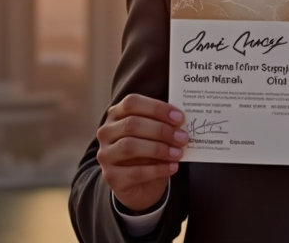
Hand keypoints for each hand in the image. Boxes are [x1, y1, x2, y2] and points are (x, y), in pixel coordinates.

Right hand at [96, 94, 187, 211]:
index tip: (179, 117)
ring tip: (178, 153)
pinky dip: (158, 169)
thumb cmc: (149, 151)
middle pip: (132, 124)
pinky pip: (135, 172)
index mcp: (116, 114)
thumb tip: (181, 123)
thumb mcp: (153, 134)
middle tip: (182, 137)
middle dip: (161, 130)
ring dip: (159, 149)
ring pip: (130, 146)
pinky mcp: (111, 177)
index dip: (157, 108)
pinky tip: (173, 167)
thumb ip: (162, 124)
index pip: (132, 103)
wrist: (139, 185)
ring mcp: (105, 155)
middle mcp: (106, 132)